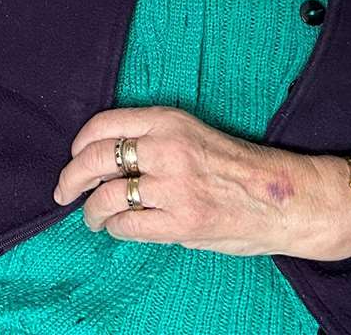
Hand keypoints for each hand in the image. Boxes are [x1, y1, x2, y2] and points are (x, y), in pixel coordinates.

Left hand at [53, 107, 350, 261]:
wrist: (287, 197)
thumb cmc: (240, 166)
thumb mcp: (194, 134)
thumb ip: (154, 141)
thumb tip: (108, 161)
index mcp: (170, 120)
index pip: (105, 124)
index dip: (81, 143)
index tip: (74, 154)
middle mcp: (167, 148)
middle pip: (95, 158)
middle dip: (70, 177)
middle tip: (63, 190)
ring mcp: (173, 186)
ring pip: (105, 196)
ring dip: (90, 211)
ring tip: (90, 217)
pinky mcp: (181, 221)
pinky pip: (127, 225)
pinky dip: (115, 229)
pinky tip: (118, 228)